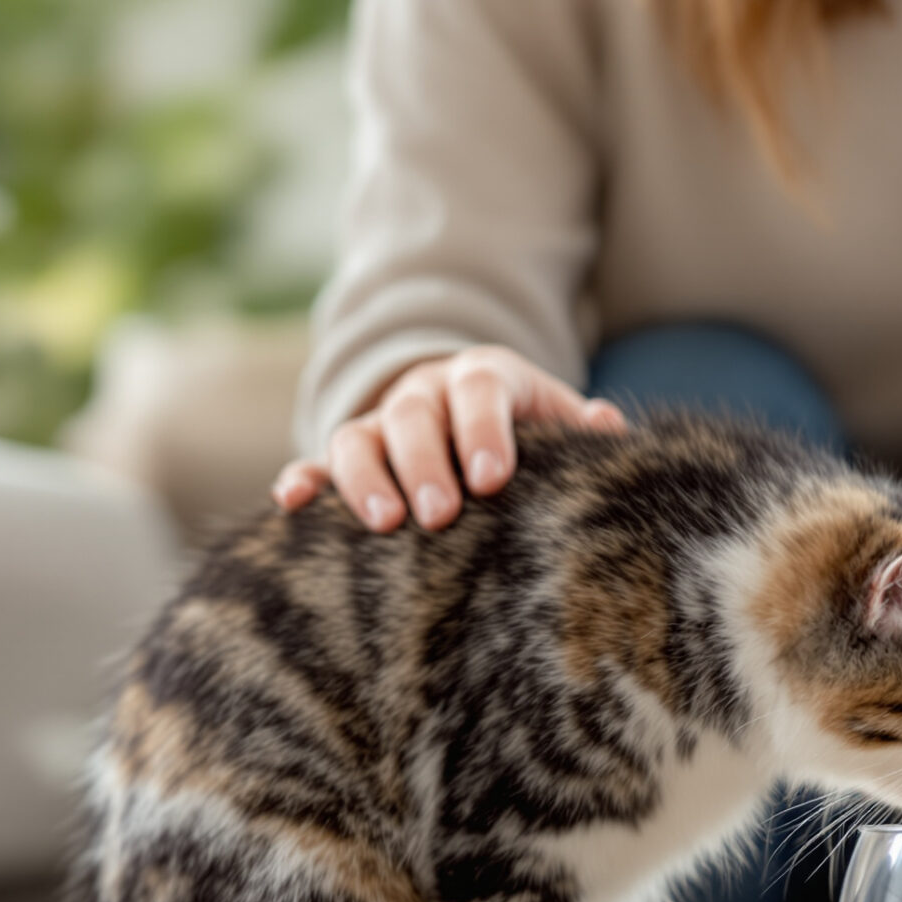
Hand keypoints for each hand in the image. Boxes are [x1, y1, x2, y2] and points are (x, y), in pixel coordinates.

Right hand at [273, 345, 626, 531]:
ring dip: (364, 478)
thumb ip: (579, 425)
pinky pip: (316, 462)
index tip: (492, 479)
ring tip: (384, 524)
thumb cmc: (525, 429)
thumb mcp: (555, 417)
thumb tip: (609, 425)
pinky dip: (303, 480)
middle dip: (423, 464)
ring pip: (356, 436)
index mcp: (482, 377)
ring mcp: (379, 424)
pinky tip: (292, 504)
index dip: (484, 431)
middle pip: (412, 416)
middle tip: (440, 514)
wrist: (472, 410)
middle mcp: (423, 393)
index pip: (480, 390)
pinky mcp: (345, 456)